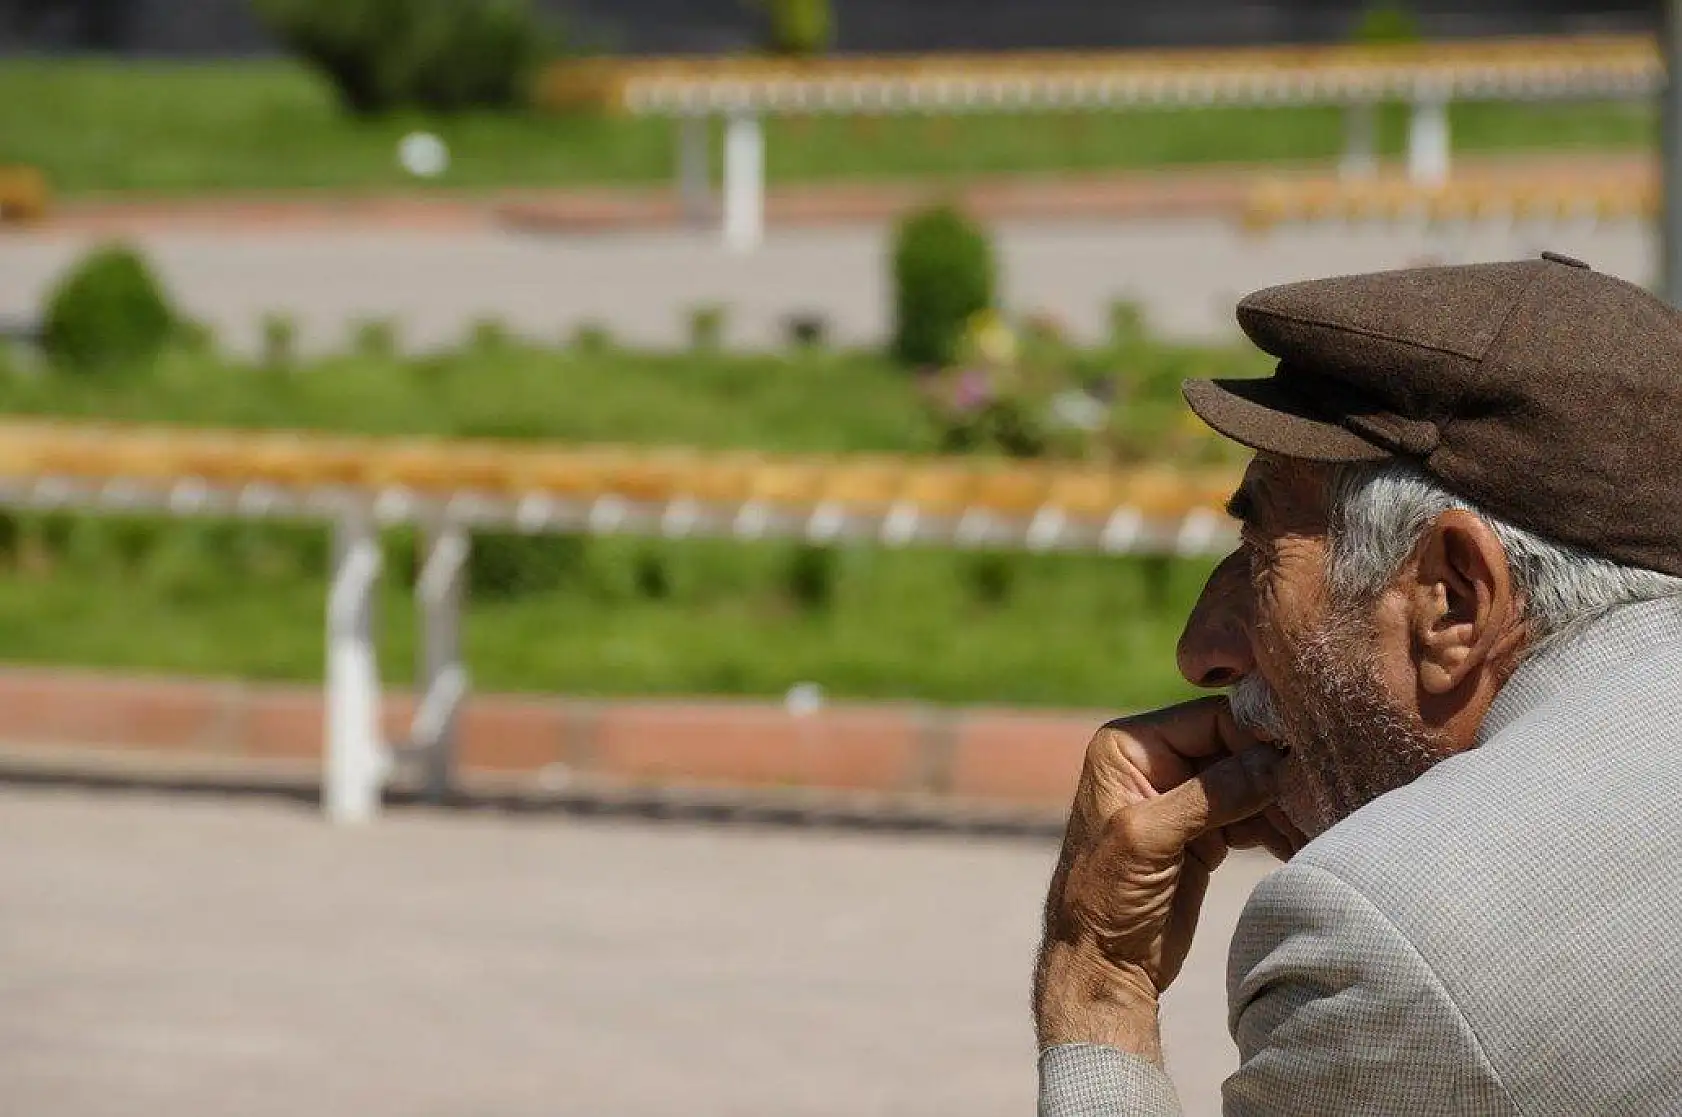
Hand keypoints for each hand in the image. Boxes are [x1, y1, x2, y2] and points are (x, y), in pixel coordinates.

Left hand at [1033, 698, 1290, 1056]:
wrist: (1102, 964)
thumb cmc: (1105, 897)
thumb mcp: (1148, 838)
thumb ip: (1210, 795)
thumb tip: (1274, 761)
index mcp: (1128, 746)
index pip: (1210, 721)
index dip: (1257, 737)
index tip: (1304, 758)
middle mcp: (1154, 761)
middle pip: (1235, 749)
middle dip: (1276, 773)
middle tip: (1320, 793)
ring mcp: (1181, 798)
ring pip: (1249, 784)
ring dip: (1283, 804)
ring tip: (1317, 822)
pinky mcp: (1203, 833)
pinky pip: (1251, 816)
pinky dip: (1277, 828)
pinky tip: (1302, 842)